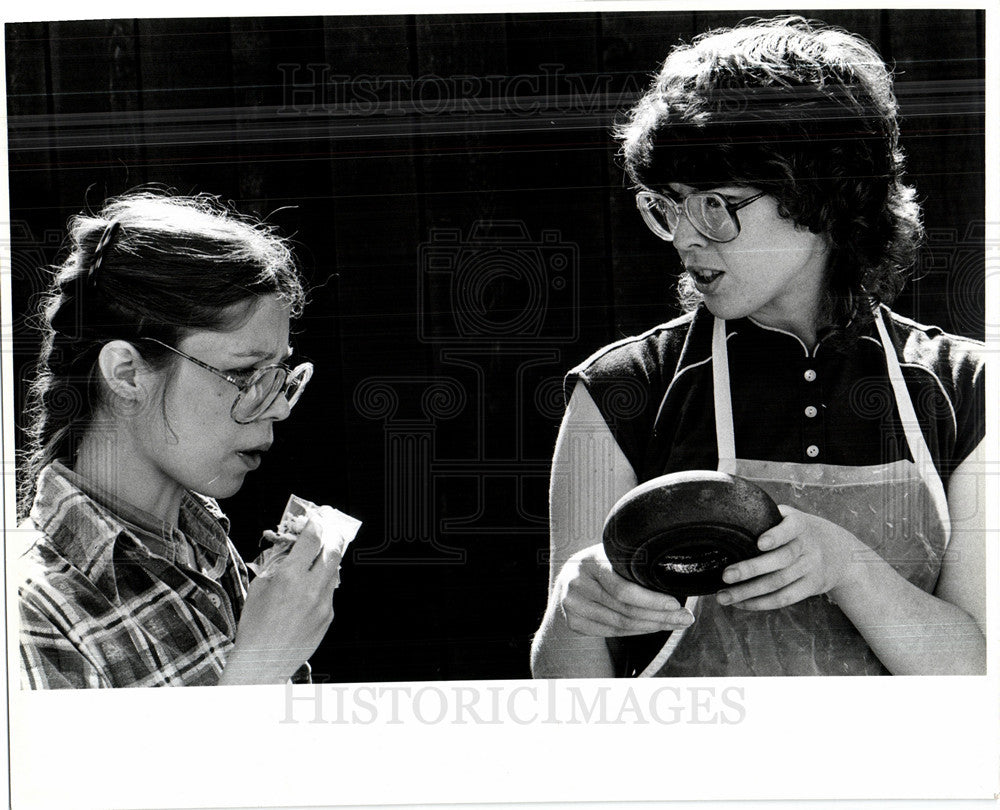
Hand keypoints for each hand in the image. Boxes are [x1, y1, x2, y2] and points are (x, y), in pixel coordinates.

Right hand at [220, 507, 344, 684]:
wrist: (263, 661)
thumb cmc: (255, 627)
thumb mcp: (259, 587)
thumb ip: (277, 564)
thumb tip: (290, 548)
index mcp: (289, 578)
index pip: (312, 540)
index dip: (315, 525)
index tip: (315, 519)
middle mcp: (310, 589)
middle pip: (333, 551)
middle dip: (332, 536)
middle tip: (329, 530)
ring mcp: (323, 604)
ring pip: (335, 571)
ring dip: (329, 559)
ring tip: (321, 555)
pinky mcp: (328, 616)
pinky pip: (330, 592)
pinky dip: (324, 583)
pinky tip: (313, 584)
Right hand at [553, 543, 694, 636]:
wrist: (567, 579)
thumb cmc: (600, 565)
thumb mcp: (610, 554)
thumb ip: (631, 562)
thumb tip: (674, 576)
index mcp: (590, 561)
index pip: (622, 589)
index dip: (651, 600)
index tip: (675, 604)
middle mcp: (577, 582)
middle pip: (624, 609)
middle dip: (660, 616)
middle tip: (684, 618)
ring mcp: (572, 604)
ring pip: (620, 623)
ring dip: (652, 626)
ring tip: (674, 623)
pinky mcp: (574, 622)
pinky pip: (612, 631)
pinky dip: (636, 631)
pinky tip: (652, 626)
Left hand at [716, 505, 865, 610]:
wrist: (842, 553)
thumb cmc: (801, 532)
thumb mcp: (791, 517)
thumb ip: (768, 518)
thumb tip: (727, 518)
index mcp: (800, 525)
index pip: (790, 529)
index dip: (776, 536)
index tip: (760, 542)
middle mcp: (808, 546)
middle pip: (781, 560)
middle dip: (751, 569)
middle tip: (726, 575)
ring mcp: (811, 568)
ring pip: (779, 583)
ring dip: (749, 592)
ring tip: (723, 596)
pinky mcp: (811, 587)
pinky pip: (785, 598)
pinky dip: (761, 603)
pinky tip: (741, 603)